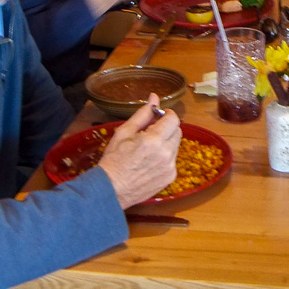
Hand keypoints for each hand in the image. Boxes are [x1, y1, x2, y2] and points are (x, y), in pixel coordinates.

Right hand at [98, 94, 182, 208]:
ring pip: (175, 145)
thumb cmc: (114, 160)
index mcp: (154, 140)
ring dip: (166, 142)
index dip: (167, 115)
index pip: (174, 119)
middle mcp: (166, 154)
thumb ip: (143, 114)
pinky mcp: (170, 177)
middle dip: (167, 128)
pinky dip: (165, 156)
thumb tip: (154, 98)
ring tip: (147, 149)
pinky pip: (173, 160)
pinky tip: (149, 161)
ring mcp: (170, 167)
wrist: (111, 190)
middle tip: (149, 132)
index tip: (159, 116)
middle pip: (177, 131)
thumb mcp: (124, 132)